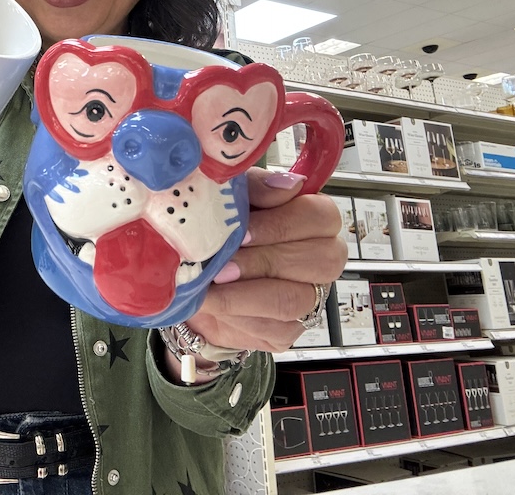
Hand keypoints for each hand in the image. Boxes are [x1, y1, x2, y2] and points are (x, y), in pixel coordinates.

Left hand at [182, 168, 345, 359]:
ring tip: (212, 284)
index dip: (281, 225)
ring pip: (294, 299)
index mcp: (314, 219)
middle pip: (318, 261)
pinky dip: (236, 316)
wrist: (193, 276)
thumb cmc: (220, 230)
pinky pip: (274, 328)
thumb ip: (256, 187)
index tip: (243, 232)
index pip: (321, 216)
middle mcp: (321, 258)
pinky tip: (212, 303)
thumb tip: (285, 184)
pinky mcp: (288, 330)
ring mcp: (310, 297)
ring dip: (246, 293)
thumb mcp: (231, 199)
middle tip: (222, 263)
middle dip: (262, 261)